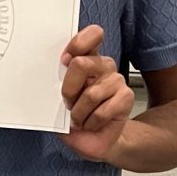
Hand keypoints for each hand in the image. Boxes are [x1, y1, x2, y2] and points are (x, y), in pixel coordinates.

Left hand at [60, 25, 134, 162]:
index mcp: (86, 58)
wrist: (93, 140)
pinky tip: (91, 123)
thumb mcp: (58, 100)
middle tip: (67, 103)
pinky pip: (103, 111)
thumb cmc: (75, 117)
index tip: (64, 59)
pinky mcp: (126, 97)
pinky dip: (91, 122)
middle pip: (81, 64)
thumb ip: (56, 85)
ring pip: (90, 93)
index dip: (78, 43)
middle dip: (68, 90)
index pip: (92, 35)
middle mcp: (103, 65)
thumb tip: (51, 79)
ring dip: (78, 113)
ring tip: (79, 118)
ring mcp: (116, 80)